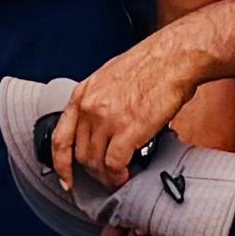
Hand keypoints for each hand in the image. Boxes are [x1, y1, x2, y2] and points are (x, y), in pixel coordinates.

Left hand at [50, 34, 199, 204]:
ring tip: (118, 178)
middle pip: (80, 154)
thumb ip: (99, 100)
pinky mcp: (127, 130)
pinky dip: (119, 176)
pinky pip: (114, 165)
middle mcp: (89, 107)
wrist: (174, 57)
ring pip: (95, 163)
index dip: (61, 164)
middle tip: (105, 177)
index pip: (60, 138)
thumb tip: (103, 123)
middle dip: (92, 172)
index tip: (65, 179)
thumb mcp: (110, 77)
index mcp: (83, 94)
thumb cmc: (151, 64)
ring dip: (106, 176)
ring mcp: (106, 119)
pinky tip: (126, 176)